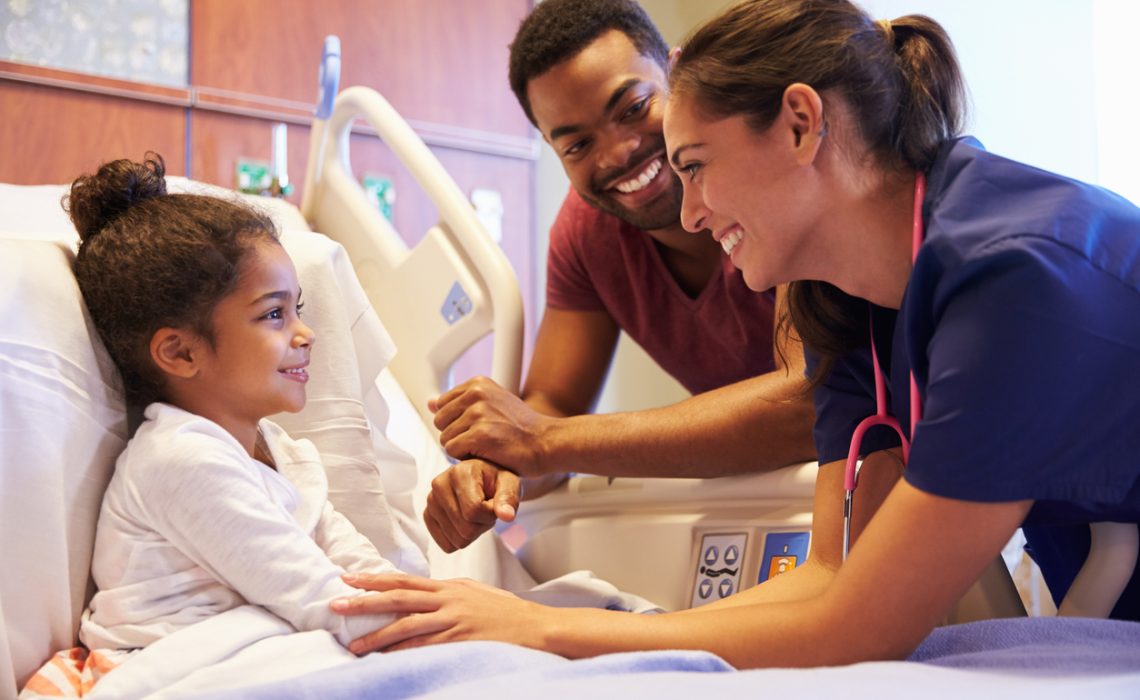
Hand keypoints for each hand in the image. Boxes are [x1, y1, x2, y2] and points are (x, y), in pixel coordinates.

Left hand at [332, 573, 541, 653]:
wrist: (535, 627)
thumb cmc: (506, 612)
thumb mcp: (475, 592)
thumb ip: (448, 592)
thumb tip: (423, 594)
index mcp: (449, 586)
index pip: (404, 580)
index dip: (374, 579)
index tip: (348, 578)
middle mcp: (447, 600)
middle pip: (398, 598)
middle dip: (364, 601)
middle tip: (336, 605)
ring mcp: (453, 620)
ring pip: (406, 625)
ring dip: (376, 635)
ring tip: (353, 645)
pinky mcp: (460, 641)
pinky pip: (424, 648)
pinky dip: (402, 653)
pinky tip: (385, 658)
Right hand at [424, 459, 519, 551]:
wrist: (482, 478)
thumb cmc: (496, 480)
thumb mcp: (509, 483)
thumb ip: (509, 498)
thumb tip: (506, 516)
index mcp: (459, 473)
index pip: (474, 511)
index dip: (490, 515)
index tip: (493, 504)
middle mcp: (440, 485)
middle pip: (465, 529)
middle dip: (482, 525)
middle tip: (485, 510)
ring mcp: (431, 501)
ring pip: (457, 539)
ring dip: (472, 532)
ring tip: (475, 513)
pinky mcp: (428, 515)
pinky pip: (446, 544)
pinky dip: (460, 539)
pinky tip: (464, 521)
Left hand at [429, 376, 552, 476]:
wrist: (546, 442)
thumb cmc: (522, 428)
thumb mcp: (492, 405)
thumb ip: (460, 403)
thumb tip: (431, 402)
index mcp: (478, 384)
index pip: (442, 405)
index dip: (457, 422)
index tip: (478, 427)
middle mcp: (476, 394)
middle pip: (440, 422)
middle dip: (456, 435)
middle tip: (482, 439)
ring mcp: (478, 413)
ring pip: (445, 438)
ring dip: (462, 448)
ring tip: (486, 446)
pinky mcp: (479, 434)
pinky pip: (452, 451)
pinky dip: (466, 458)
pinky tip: (486, 453)